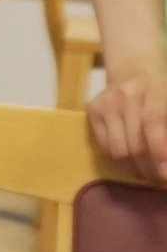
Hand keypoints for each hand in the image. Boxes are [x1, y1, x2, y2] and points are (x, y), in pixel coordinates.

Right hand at [89, 58, 166, 182]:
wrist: (133, 69)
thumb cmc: (163, 93)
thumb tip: (166, 161)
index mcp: (155, 88)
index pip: (152, 121)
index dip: (158, 148)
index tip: (165, 174)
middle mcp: (127, 94)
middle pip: (135, 142)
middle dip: (151, 169)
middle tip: (161, 181)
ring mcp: (107, 102)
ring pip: (119, 150)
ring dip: (135, 169)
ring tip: (147, 174)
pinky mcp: (92, 110)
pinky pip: (105, 146)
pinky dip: (121, 159)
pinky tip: (132, 161)